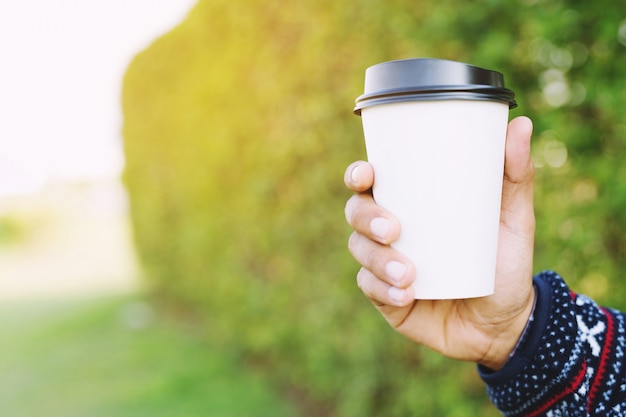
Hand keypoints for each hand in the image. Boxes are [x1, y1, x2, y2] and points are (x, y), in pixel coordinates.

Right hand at [344, 116, 535, 369]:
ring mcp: (384, 264)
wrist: (504, 323)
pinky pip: (370, 288)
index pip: (373, 182)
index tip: (366, 174)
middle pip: (356, 212)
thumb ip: (516, 174)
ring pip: (359, 250)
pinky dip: (384, 290)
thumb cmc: (504, 264)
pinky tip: (406, 295)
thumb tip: (520, 123)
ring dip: (377, 259)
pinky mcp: (385, 297)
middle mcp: (391, 231)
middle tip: (392, 230)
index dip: (358, 174)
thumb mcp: (513, 218)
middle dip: (365, 217)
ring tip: (407, 273)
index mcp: (412, 204)